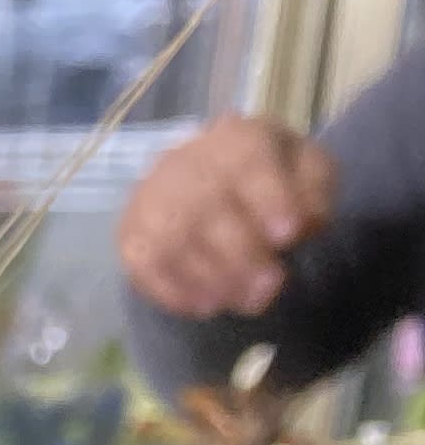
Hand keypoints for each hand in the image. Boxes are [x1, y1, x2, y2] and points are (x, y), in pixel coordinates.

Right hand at [120, 115, 339, 318]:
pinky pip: (143, 267)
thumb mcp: (308, 171)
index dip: (268, 199)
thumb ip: (314, 191)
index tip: (289, 236)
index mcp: (237, 137)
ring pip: (172, 241)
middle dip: (240, 255)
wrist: (208, 182)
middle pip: (206, 207)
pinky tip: (204, 306)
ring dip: (209, 280)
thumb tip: (305, 224)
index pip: (248, 161)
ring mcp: (150, 199)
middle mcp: (184, 161)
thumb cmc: (270, 180)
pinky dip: (173, 292)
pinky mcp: (130, 236)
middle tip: (269, 291)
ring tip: (241, 303)